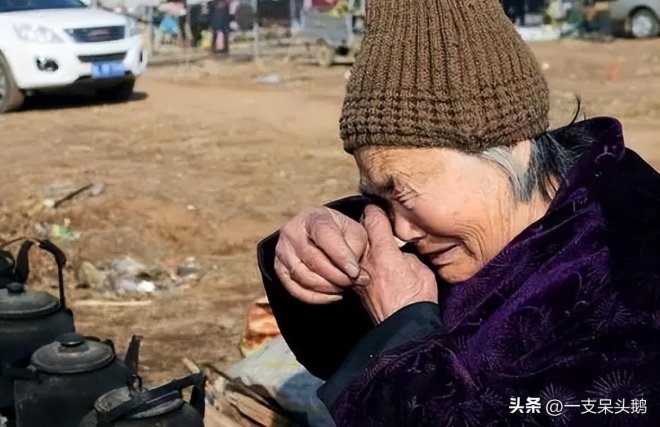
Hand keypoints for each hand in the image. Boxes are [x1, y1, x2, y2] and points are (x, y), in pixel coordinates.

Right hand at [274, 207, 367, 303]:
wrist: (319, 235)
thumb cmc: (340, 233)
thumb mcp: (353, 232)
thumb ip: (355, 248)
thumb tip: (353, 273)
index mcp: (314, 217)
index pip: (325, 236)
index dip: (341, 256)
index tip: (355, 272)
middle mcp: (292, 231)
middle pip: (313, 259)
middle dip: (337, 276)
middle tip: (354, 282)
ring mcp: (282, 250)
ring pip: (304, 277)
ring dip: (328, 287)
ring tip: (345, 287)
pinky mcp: (279, 268)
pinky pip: (295, 290)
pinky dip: (316, 298)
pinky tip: (333, 296)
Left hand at [354, 205, 437, 323]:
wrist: (405, 328)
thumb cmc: (418, 298)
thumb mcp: (420, 268)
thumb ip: (406, 254)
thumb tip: (399, 251)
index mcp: (383, 251)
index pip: (373, 217)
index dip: (378, 209)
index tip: (382, 208)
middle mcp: (366, 259)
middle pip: (359, 228)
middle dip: (367, 223)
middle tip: (377, 221)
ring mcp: (358, 273)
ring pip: (355, 246)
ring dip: (362, 241)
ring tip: (374, 241)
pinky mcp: (356, 286)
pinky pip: (355, 263)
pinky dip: (360, 258)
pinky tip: (371, 262)